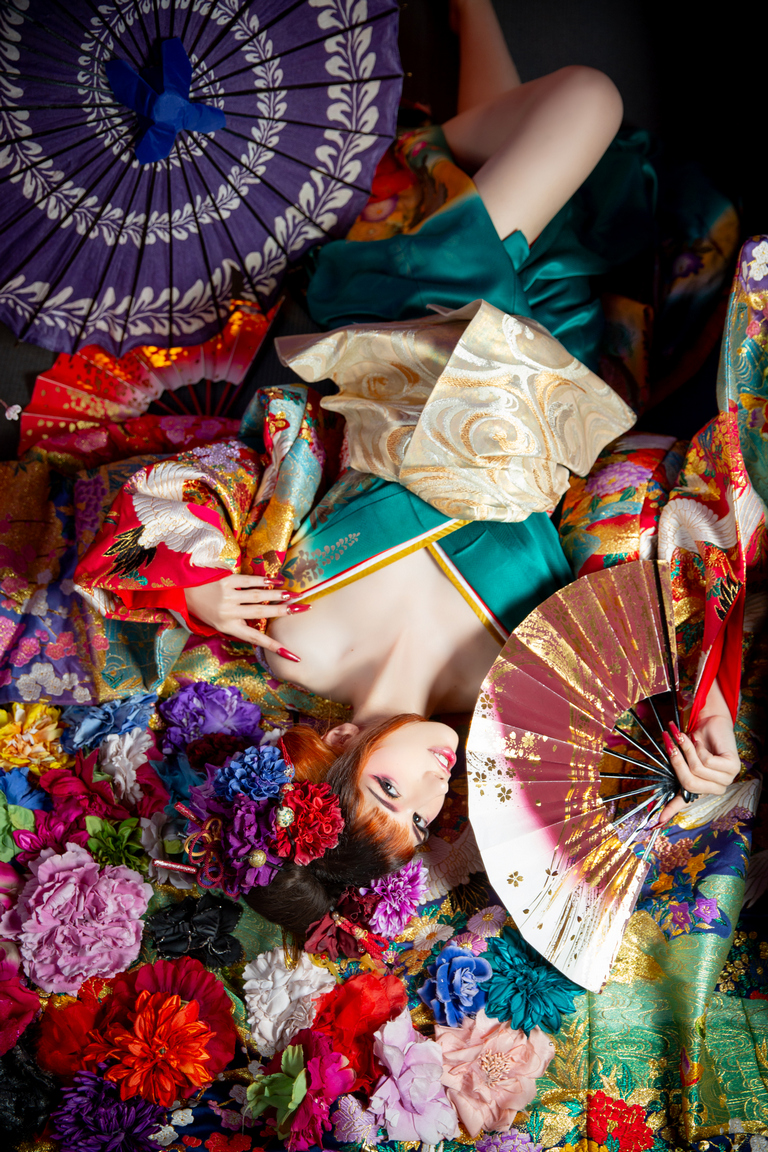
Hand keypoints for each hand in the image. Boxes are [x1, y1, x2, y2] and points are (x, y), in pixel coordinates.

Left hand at [184, 575, 307, 654]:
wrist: (185, 592)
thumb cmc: (207, 612)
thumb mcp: (221, 625)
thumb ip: (240, 627)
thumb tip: (264, 631)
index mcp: (228, 627)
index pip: (255, 638)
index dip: (274, 646)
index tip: (292, 654)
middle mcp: (228, 613)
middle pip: (261, 612)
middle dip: (284, 611)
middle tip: (302, 608)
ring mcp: (227, 596)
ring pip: (257, 596)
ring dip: (277, 594)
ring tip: (293, 594)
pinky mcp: (226, 581)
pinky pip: (249, 581)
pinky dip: (265, 581)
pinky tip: (277, 581)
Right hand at [658, 686, 739, 823]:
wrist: (711, 722)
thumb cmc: (697, 740)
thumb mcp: (682, 757)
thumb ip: (675, 772)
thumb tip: (657, 783)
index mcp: (703, 788)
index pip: (685, 801)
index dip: (671, 810)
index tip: (658, 821)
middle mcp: (716, 787)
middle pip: (690, 783)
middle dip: (677, 762)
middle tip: (669, 744)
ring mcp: (727, 778)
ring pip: (698, 770)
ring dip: (688, 750)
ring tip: (685, 737)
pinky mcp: (733, 767)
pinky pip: (708, 761)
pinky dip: (700, 747)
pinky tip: (701, 741)